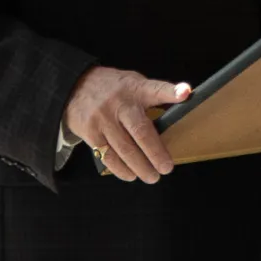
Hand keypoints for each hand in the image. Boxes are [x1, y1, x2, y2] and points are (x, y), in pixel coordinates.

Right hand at [64, 67, 190, 183]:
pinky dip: (121, 169)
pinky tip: (131, 175)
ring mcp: (103, 119)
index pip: (155, 89)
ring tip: (152, 177)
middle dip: (155, 152)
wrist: (75, 86)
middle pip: (140, 131)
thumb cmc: (113, 89)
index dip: (171, 92)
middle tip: (166, 168)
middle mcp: (120, 103)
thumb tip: (182, 104)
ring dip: (140, 166)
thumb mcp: (134, 83)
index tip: (185, 93)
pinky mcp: (90, 133)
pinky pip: (108, 156)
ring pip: (124, 149)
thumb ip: (153, 95)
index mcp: (135, 89)